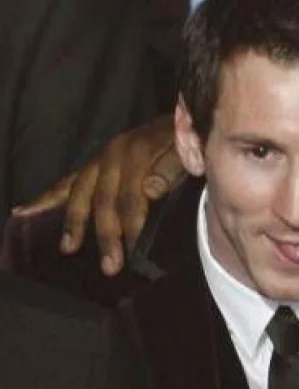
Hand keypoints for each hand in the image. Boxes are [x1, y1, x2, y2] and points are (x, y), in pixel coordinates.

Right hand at [11, 114, 184, 275]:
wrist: (180, 122)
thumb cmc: (185, 144)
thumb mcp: (185, 154)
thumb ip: (169, 170)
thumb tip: (150, 191)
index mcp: (136, 153)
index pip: (130, 196)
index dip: (130, 224)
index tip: (132, 251)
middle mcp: (112, 154)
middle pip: (103, 200)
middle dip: (105, 235)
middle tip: (110, 267)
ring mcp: (99, 158)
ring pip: (80, 193)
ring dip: (74, 223)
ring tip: (68, 248)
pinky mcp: (92, 163)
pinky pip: (66, 182)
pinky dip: (46, 198)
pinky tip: (23, 212)